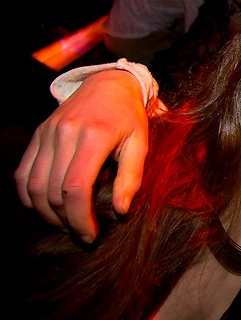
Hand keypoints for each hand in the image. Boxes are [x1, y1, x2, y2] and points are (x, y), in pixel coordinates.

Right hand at [13, 70, 148, 241]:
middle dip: (65, 220)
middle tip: (80, 233)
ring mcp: (47, 134)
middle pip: (52, 191)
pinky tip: (44, 209)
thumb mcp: (140, 143)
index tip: (91, 234)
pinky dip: (28, 196)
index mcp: (94, 136)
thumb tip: (121, 210)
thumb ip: (131, 177)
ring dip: (45, 213)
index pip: (76, 188)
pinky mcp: (38, 135)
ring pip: (33, 186)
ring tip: (64, 225)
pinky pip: (22, 173)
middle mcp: (65, 134)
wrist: (108, 85)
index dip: (80, 218)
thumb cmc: (128, 117)